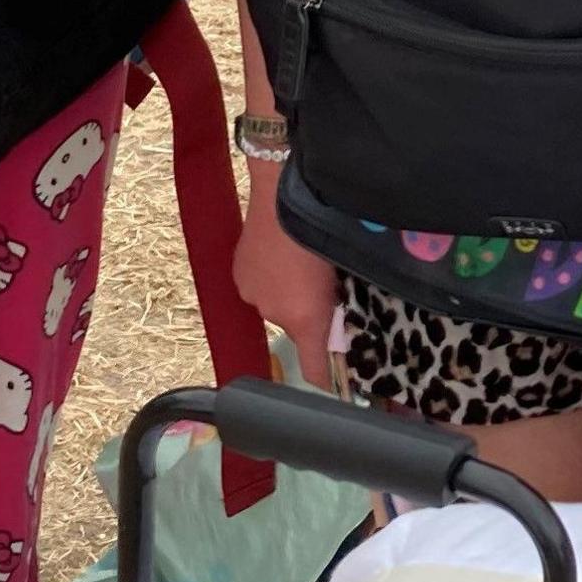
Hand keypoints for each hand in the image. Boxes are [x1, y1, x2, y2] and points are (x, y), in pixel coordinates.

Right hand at [232, 161, 341, 384]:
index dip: (325, 380)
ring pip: (277, 304)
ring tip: (300, 262)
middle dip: (309, 314)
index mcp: (306, 318)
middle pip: (297, 328)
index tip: (335, 387)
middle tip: (325, 286)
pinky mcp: (240, 275)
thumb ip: (341, 302)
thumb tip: (341, 321)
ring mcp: (253, 295)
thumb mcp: (342, 268)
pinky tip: (280, 253)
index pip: (314, 368)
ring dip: (288, 293)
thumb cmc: (322, 228)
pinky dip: (271, 277)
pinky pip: (260, 286)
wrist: (281, 195)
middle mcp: (275, 315)